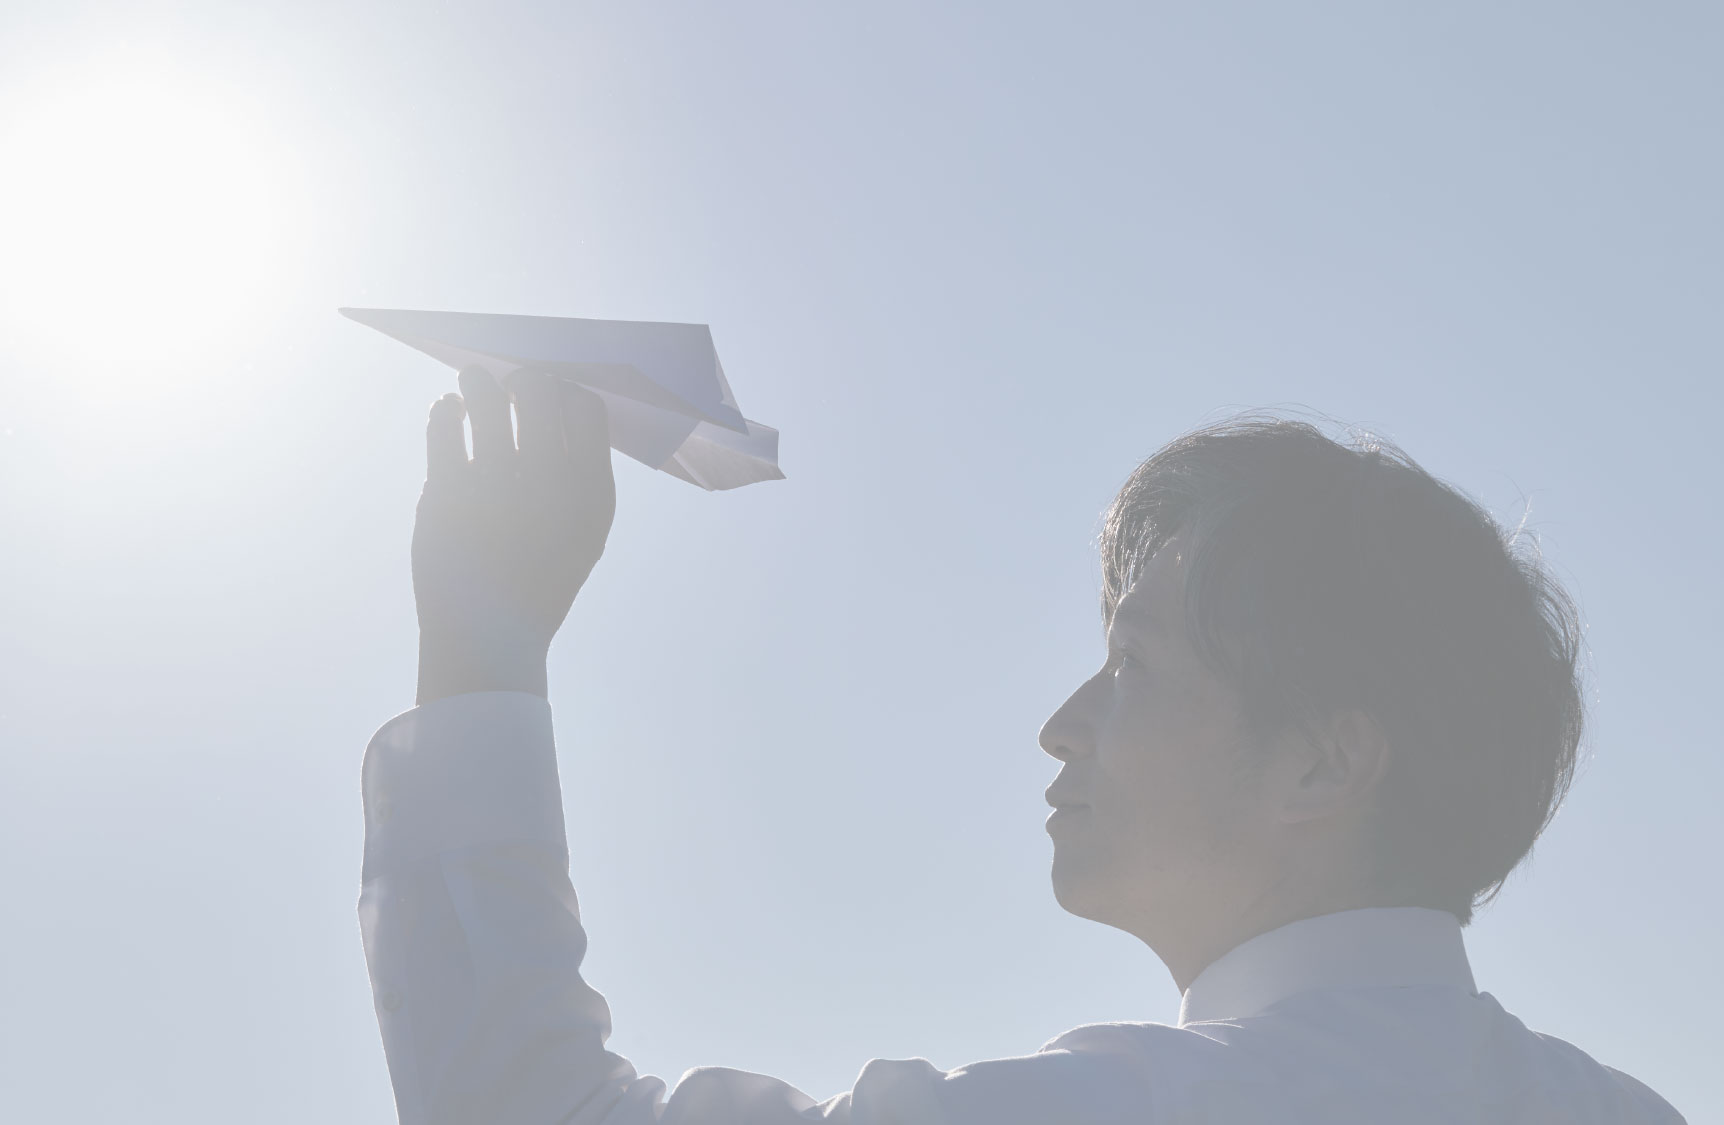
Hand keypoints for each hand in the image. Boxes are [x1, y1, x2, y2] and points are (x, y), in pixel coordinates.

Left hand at [412, 366, 615, 704]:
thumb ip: (582, 475)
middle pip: (539, 390)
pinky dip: (445, 408)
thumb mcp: (585, 535)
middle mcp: (549, 484)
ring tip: (472, 386)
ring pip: (485, 394)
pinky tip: (448, 413)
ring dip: (477, 381)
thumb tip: (558, 402)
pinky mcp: (446, 493)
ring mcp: (496, 486)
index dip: (566, 391)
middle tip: (509, 387)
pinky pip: (444, 421)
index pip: (587, 407)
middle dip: (523, 379)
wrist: (488, 640)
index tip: (549, 398)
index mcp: (592, 494)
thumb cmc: (539, 579)